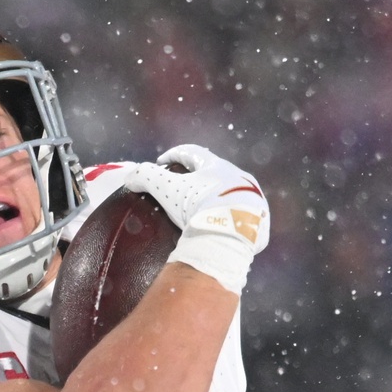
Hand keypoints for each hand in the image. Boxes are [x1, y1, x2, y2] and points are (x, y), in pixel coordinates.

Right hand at [122, 146, 268, 293]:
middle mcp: (239, 178)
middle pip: (215, 173)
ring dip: (217, 199)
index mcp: (217, 166)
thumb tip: (130, 176)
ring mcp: (253, 201)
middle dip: (198, 177)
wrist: (230, 237)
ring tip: (203, 211)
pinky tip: (221, 228)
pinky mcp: (260, 224)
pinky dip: (230, 220)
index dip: (173, 155)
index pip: (192, 153)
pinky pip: (242, 219)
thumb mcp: (166, 188)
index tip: (161, 163)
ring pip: (231, 195)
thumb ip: (146, 176)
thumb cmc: (197, 207)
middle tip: (182, 188)